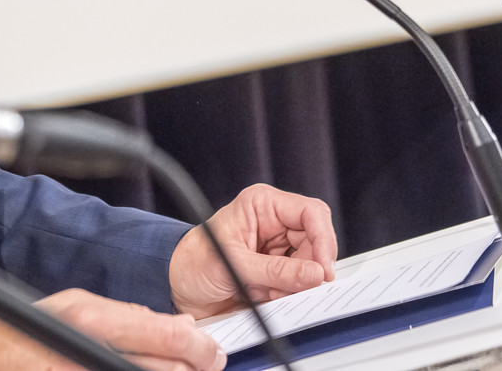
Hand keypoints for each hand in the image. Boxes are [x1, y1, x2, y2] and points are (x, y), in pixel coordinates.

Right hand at [0, 288, 224, 370]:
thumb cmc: (18, 334)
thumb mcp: (72, 308)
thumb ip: (124, 316)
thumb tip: (175, 327)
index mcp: (90, 321)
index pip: (167, 336)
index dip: (199, 349)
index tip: (210, 353)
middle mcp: (89, 354)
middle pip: (167, 370)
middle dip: (191, 369)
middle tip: (203, 366)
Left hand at [168, 184, 337, 318]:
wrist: (177, 287)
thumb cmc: (194, 263)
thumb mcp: (234, 265)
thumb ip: (277, 271)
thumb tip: (316, 273)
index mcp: (262, 205)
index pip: (311, 213)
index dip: (324, 240)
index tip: (323, 269)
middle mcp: (274, 223)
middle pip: (315, 242)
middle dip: (307, 269)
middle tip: (294, 288)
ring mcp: (277, 248)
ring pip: (309, 266)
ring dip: (294, 285)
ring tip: (267, 293)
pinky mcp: (276, 271)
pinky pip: (298, 283)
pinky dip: (287, 295)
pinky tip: (265, 296)